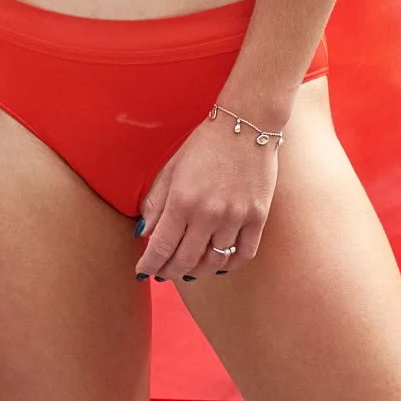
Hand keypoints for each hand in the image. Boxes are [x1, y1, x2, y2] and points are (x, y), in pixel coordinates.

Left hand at [135, 109, 279, 281]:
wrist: (245, 127)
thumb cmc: (203, 146)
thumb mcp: (171, 170)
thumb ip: (155, 203)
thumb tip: (145, 233)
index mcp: (182, 200)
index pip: (161, 246)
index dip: (150, 264)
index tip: (143, 271)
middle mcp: (209, 214)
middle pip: (186, 259)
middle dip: (170, 271)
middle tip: (163, 273)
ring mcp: (236, 217)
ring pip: (214, 261)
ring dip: (197, 270)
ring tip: (187, 269)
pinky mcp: (258, 217)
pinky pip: (244, 254)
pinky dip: (229, 264)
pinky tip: (218, 264)